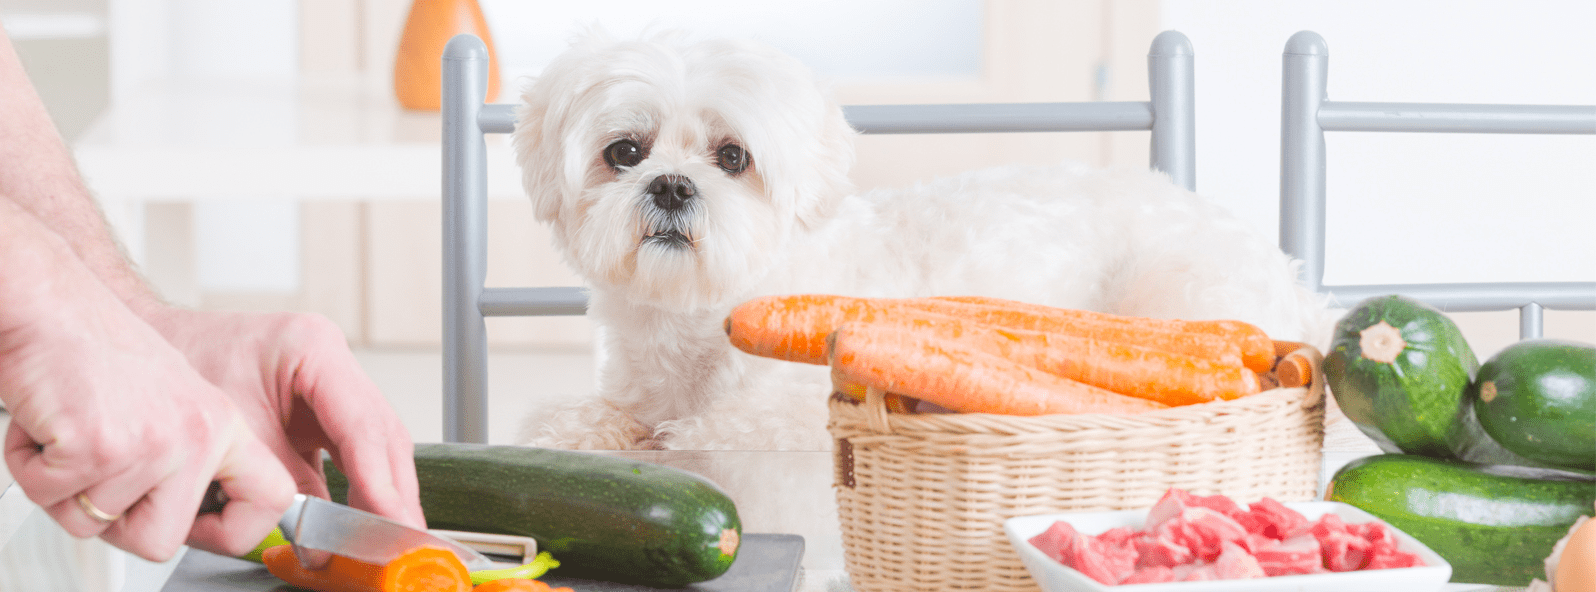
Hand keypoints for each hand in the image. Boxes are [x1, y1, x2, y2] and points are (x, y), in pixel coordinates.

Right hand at [0, 223, 294, 560]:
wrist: (52, 306)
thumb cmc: (99, 354)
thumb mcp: (173, 402)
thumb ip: (191, 459)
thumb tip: (199, 521)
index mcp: (223, 427)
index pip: (270, 498)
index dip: (237, 531)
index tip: (207, 529)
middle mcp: (199, 435)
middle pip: (160, 541)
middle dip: (113, 523)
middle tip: (95, 471)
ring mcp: (154, 441)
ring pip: (94, 524)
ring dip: (63, 488)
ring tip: (71, 430)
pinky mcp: (102, 445)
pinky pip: (50, 498)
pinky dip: (30, 468)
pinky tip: (47, 424)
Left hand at [142, 308, 425, 529]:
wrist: (145, 352)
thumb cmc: (178, 369)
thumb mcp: (227, 428)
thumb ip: (277, 479)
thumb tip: (314, 533)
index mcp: (313, 348)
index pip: (361, 425)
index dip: (379, 479)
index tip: (390, 518)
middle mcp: (331, 364)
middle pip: (383, 437)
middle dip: (394, 492)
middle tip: (402, 538)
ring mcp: (330, 390)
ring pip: (378, 448)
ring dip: (383, 494)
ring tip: (387, 537)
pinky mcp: (320, 416)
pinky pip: (353, 457)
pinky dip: (359, 491)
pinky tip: (363, 521)